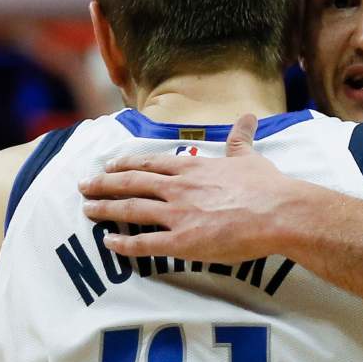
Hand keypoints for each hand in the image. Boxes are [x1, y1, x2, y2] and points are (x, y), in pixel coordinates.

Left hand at [80, 113, 316, 262]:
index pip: (150, 163)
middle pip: (131, 183)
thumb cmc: (267, 186)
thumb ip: (241, 140)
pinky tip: (109, 243)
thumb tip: (248, 118)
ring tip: (87, 210)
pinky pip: (145, 243)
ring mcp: (178, 214)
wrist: (278, 212)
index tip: (110, 166)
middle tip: (83, 185)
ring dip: (106, 209)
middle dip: (104, 184)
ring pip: (131, 210)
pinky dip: (124, 244)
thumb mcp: (250, 157)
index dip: (126, 164)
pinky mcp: (183, 242)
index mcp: (193, 167)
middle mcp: (178, 188)